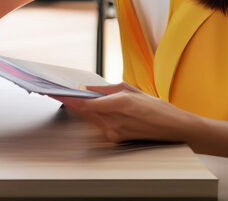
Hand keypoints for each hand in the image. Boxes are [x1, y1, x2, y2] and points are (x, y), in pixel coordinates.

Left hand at [54, 83, 196, 143]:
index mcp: (118, 104)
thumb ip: (106, 89)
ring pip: (89, 118)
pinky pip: (98, 126)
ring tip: (73, 97)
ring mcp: (114, 133)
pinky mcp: (116, 139)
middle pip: (83, 111)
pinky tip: (94, 109)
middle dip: (70, 101)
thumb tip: (87, 88)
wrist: (175, 129)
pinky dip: (94, 117)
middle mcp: (113, 121)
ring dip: (82, 109)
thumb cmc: (156, 108)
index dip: (65, 98)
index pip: (83, 103)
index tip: (52, 91)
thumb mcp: (131, 90)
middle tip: (54, 90)